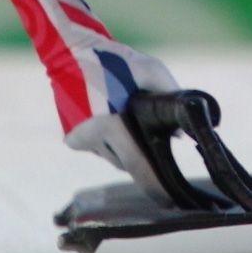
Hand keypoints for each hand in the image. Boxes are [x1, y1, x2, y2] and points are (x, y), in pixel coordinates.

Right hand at [63, 43, 181, 202]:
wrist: (69, 50)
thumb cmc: (113, 59)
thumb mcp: (149, 70)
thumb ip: (171, 96)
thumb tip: (181, 132)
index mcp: (110, 124)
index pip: (138, 167)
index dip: (155, 187)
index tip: (170, 203)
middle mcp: (92, 138)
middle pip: (127, 164)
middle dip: (143, 159)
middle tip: (157, 149)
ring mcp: (78, 139)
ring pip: (113, 157)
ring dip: (125, 149)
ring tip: (131, 124)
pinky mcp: (71, 138)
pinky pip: (99, 149)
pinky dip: (110, 142)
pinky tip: (113, 120)